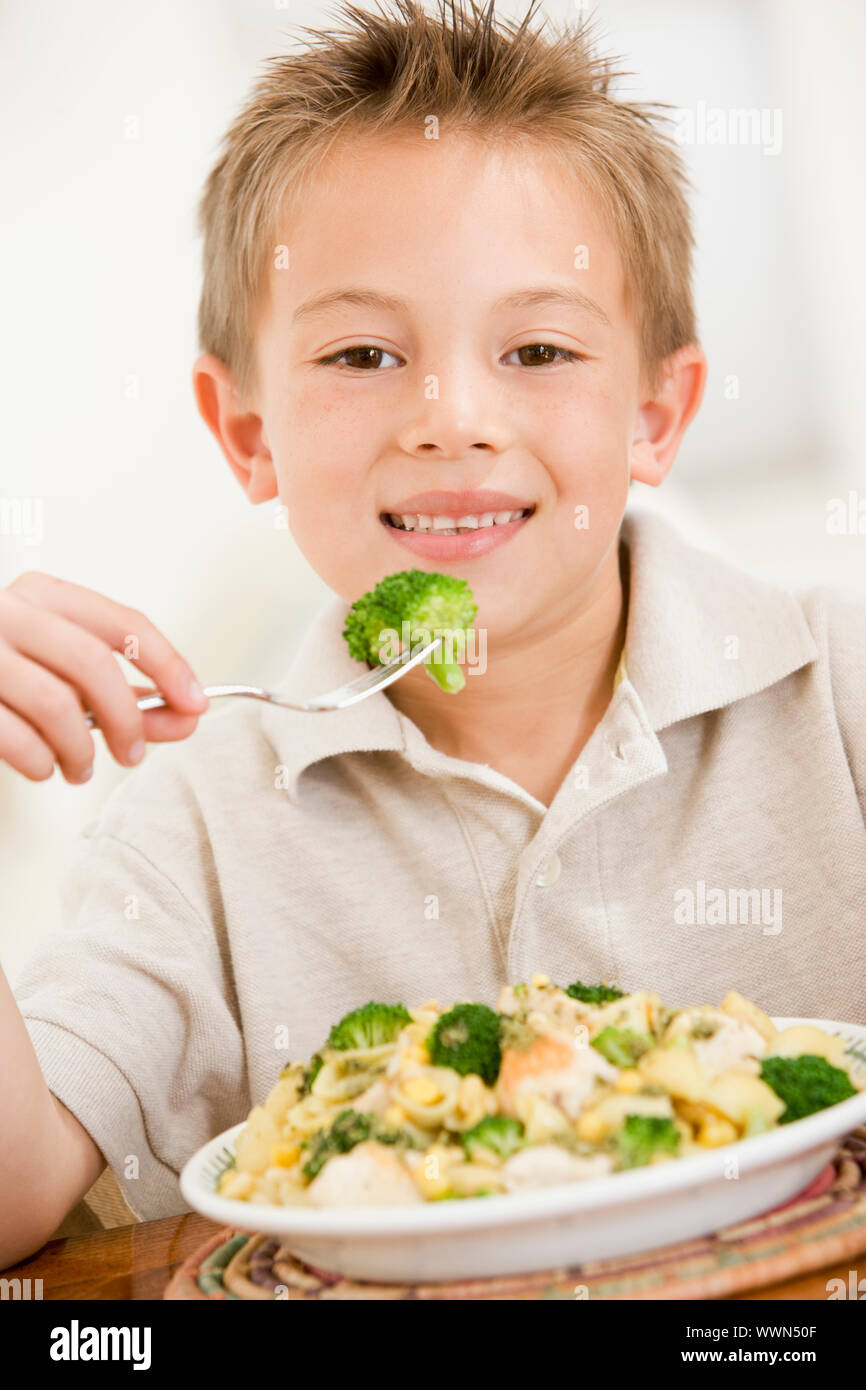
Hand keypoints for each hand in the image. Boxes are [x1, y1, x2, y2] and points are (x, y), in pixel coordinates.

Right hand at [0, 571, 209, 782]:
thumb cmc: (6, 671)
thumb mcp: (64, 669)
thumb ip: (127, 694)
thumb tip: (187, 718)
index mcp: (44, 594)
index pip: (125, 624)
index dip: (169, 667)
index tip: (195, 705)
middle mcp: (7, 612)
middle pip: (94, 665)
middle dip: (127, 719)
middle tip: (133, 753)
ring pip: (56, 705)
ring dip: (82, 750)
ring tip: (81, 767)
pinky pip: (16, 737)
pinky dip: (40, 762)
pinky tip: (43, 765)